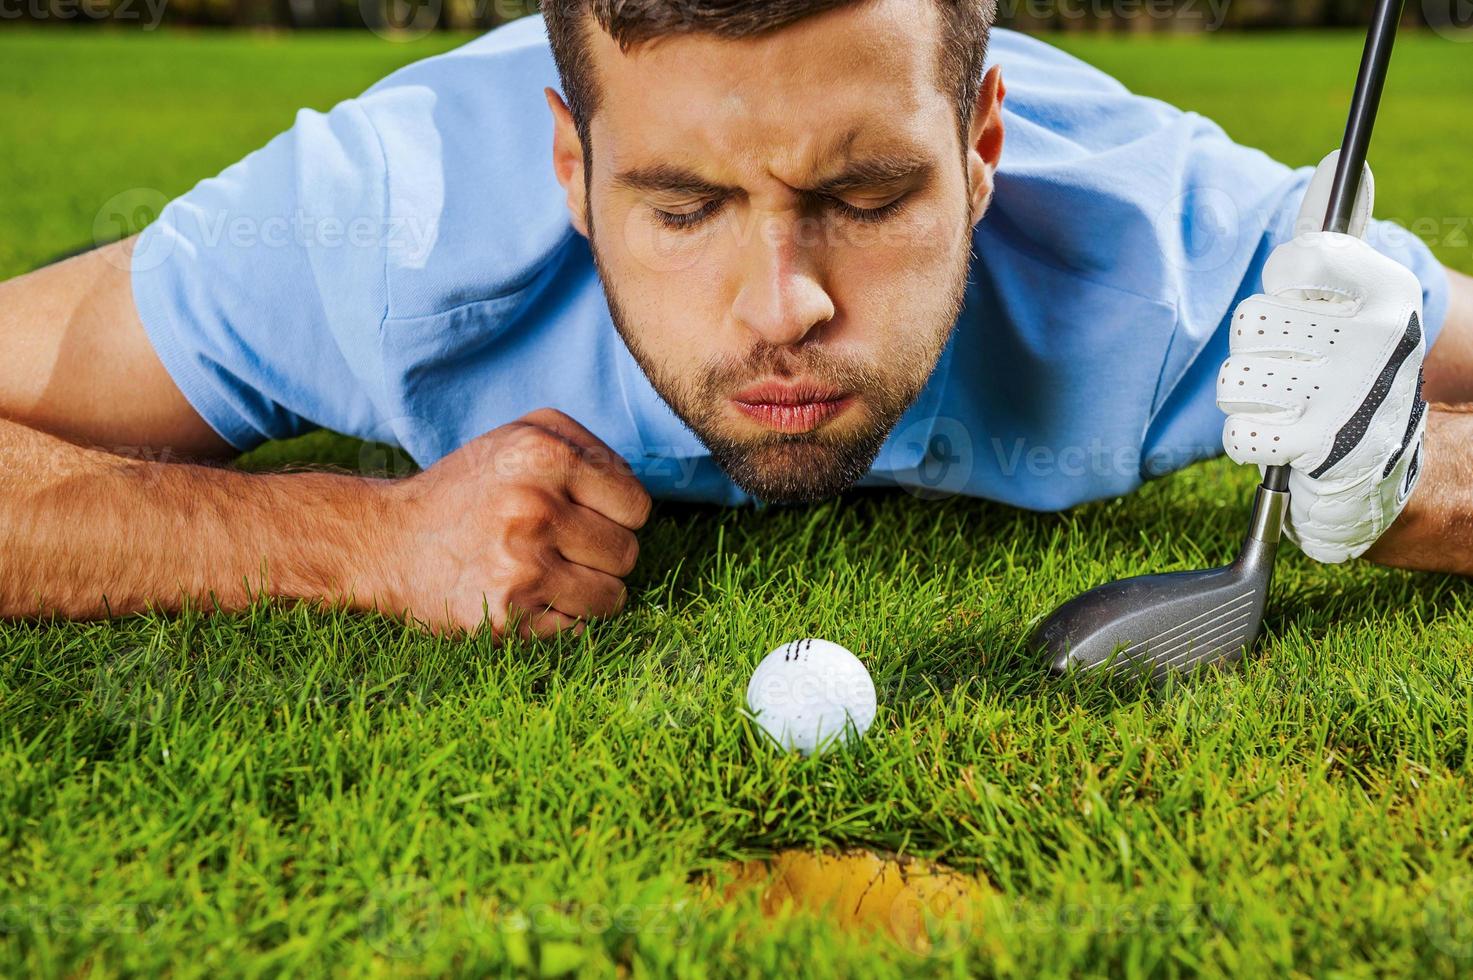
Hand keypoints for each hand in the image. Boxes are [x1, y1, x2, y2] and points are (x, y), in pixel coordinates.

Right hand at [378, 408, 651, 636]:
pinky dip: (562, 620)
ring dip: (588, 592)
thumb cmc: (469, 491)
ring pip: (612, 597)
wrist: (387, 542)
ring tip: (546, 573)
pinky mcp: (508, 616)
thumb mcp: (520, 439)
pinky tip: (527, 597)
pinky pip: (579, 629)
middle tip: (558, 548)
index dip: (616, 516)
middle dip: (601, 555)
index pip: (637, 506)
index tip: (583, 517)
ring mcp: (521, 565)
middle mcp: (535, 506)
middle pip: (627, 554)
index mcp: (543, 453)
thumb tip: (639, 502)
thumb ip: (588, 452)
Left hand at [1217, 155, 1426, 563]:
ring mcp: (1343, 396)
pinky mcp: (1314, 447)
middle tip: (1291, 357)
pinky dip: (1246, 437)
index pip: (1299, 257)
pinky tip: (1275, 431)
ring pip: (1235, 378)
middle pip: (1251, 320)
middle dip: (1257, 344)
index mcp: (1388, 294)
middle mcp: (1374, 342)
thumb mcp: (1366, 297)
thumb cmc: (1358, 361)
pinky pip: (1238, 432)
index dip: (1286, 280)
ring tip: (1283, 396)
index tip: (1302, 295)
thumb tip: (1337, 167)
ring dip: (1247, 392)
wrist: (1383, 453)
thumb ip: (1337, 244)